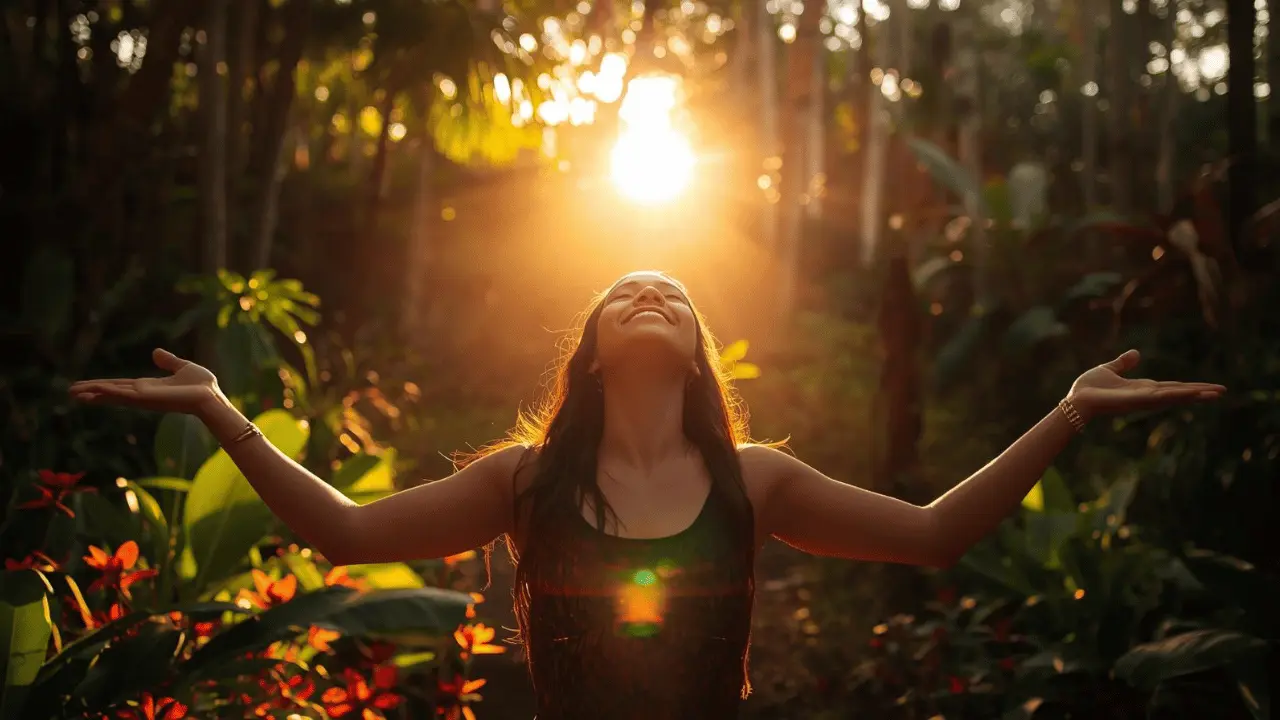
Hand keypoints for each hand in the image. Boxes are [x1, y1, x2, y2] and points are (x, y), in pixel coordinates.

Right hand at [69, 348, 224, 415]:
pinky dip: (108, 392)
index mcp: (148, 387)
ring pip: (113, 395)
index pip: (121, 385)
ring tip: (73, 394)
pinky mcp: (148, 399)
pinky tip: (93, 391)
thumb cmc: (202, 385)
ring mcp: (143, 398)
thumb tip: (155, 352)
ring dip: (94, 394)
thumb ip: (168, 361)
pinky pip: (124, 395)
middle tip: (70, 392)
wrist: (211, 396)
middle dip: (92, 392)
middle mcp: (142, 394)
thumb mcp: (182, 367)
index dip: (103, 385)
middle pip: (111, 392)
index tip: (86, 386)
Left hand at [1067, 350, 1225, 421]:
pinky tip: (1192, 394)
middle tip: (1223, 391)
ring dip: (1195, 395)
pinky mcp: (1137, 401)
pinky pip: (1160, 397)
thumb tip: (1136, 354)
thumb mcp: (1109, 369)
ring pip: (1175, 396)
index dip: (1191, 387)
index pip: (1172, 387)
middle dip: (1200, 392)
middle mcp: (1147, 396)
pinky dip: (1177, 396)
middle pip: (1179, 393)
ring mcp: (1144, 400)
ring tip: (1217, 393)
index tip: (1209, 387)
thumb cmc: (1088, 388)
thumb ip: (1123, 363)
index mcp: (1143, 388)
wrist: (1075, 400)